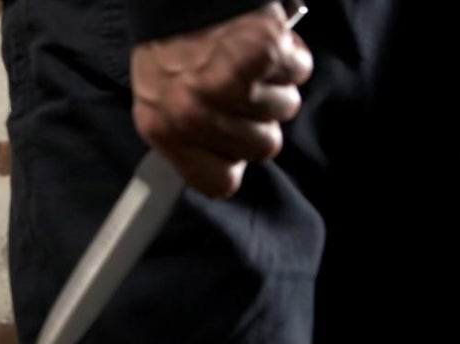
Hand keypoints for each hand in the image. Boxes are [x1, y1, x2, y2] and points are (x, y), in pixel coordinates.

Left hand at [131, 2, 312, 196]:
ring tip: (248, 62)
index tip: (232, 146)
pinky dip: (290, 55)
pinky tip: (263, 43)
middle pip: (264, 149)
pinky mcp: (264, 53)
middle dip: (259, 119)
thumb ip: (190, 141)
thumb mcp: (160, 101)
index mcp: (166, 129)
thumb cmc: (172, 44)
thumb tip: (227, 166)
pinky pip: (300, 71)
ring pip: (286, 110)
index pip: (218, 184)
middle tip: (239, 89)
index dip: (233, 163)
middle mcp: (198, 113)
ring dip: (276, 85)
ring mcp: (232, 84)